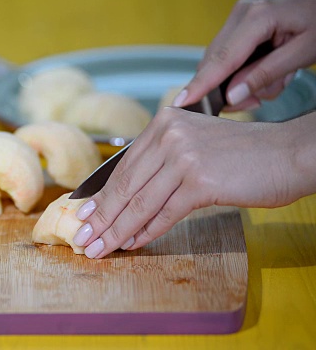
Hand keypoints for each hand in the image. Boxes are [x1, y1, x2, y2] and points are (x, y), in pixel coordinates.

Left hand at [72, 107, 315, 258]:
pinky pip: (165, 213)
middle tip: (83, 239)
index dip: (101, 196)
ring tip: (100, 248)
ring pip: (140, 202)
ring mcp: (184, 157)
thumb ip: (161, 163)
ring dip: (117, 231)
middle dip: (102, 218)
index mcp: (164, 123)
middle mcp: (170, 135)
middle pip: (126, 186)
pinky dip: (147, 231)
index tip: (82, 215)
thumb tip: (125, 201)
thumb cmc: (243, 154)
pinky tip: (133, 243)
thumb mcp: (195, 145)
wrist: (288, 154)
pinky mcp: (201, 181)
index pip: (124, 167)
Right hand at [173, 0, 315, 110]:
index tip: (182, 102)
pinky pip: (230, 55)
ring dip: (241, 80)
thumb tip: (232, 96)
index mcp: (257, 17)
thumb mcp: (305, 52)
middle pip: (216, 61)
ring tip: (276, 82)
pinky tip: (268, 72)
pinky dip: (245, 70)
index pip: (222, 58)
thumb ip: (267, 74)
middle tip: (256, 102)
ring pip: (221, 61)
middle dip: (229, 88)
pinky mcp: (242, 23)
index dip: (201, 84)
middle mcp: (242, 13)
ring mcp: (239, 16)